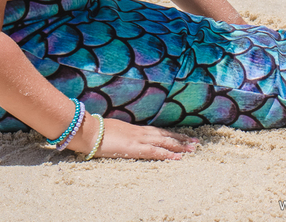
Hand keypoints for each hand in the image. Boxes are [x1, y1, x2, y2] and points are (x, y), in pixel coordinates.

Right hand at [78, 116, 198, 160]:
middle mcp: (141, 132)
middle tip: (195, 142)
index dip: (172, 135)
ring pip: (165, 142)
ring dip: (179, 146)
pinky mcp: (135, 148)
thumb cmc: (98, 131)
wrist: (89, 131)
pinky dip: (168, 154)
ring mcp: (139, 139)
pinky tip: (177, 158)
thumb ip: (124, 134)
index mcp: (136, 129)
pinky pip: (155, 152)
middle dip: (181, 139)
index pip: (159, 131)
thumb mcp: (115, 130)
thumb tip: (126, 136)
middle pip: (166, 135)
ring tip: (192, 149)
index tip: (184, 137)